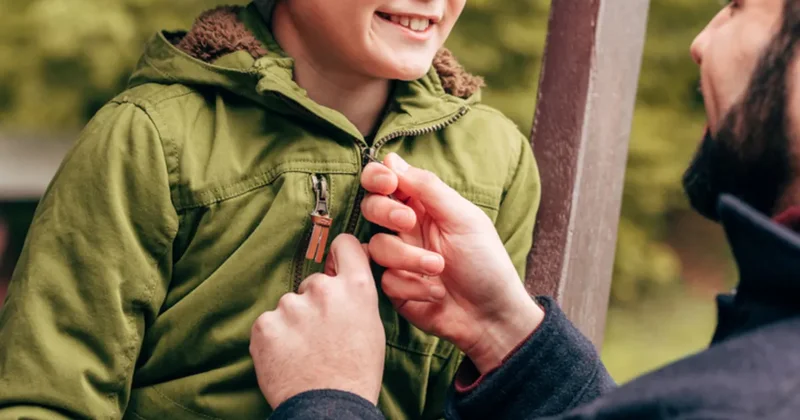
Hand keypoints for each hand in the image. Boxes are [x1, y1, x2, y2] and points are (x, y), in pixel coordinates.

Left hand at [249, 235, 384, 407]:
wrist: (329, 409)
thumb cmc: (356, 372)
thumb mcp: (371, 327)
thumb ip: (355, 296)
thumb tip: (342, 277)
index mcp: (356, 288)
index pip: (346, 245)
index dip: (339, 252)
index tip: (335, 261)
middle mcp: (323, 289)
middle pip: (313, 283)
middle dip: (314, 303)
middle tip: (321, 335)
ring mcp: (291, 306)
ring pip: (289, 305)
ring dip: (293, 322)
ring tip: (304, 352)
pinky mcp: (265, 325)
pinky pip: (268, 323)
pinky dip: (274, 338)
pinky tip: (288, 357)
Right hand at [361, 153, 543, 373]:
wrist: (491, 315)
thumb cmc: (485, 262)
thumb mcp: (463, 218)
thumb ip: (428, 188)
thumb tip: (392, 159)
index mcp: (423, 206)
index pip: (386, 181)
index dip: (378, 177)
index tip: (388, 183)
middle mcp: (406, 229)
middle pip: (371, 208)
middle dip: (386, 212)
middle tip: (409, 221)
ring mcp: (398, 259)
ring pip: (377, 245)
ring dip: (408, 256)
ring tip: (438, 267)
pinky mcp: (394, 288)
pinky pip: (385, 279)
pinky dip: (413, 284)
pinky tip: (436, 292)